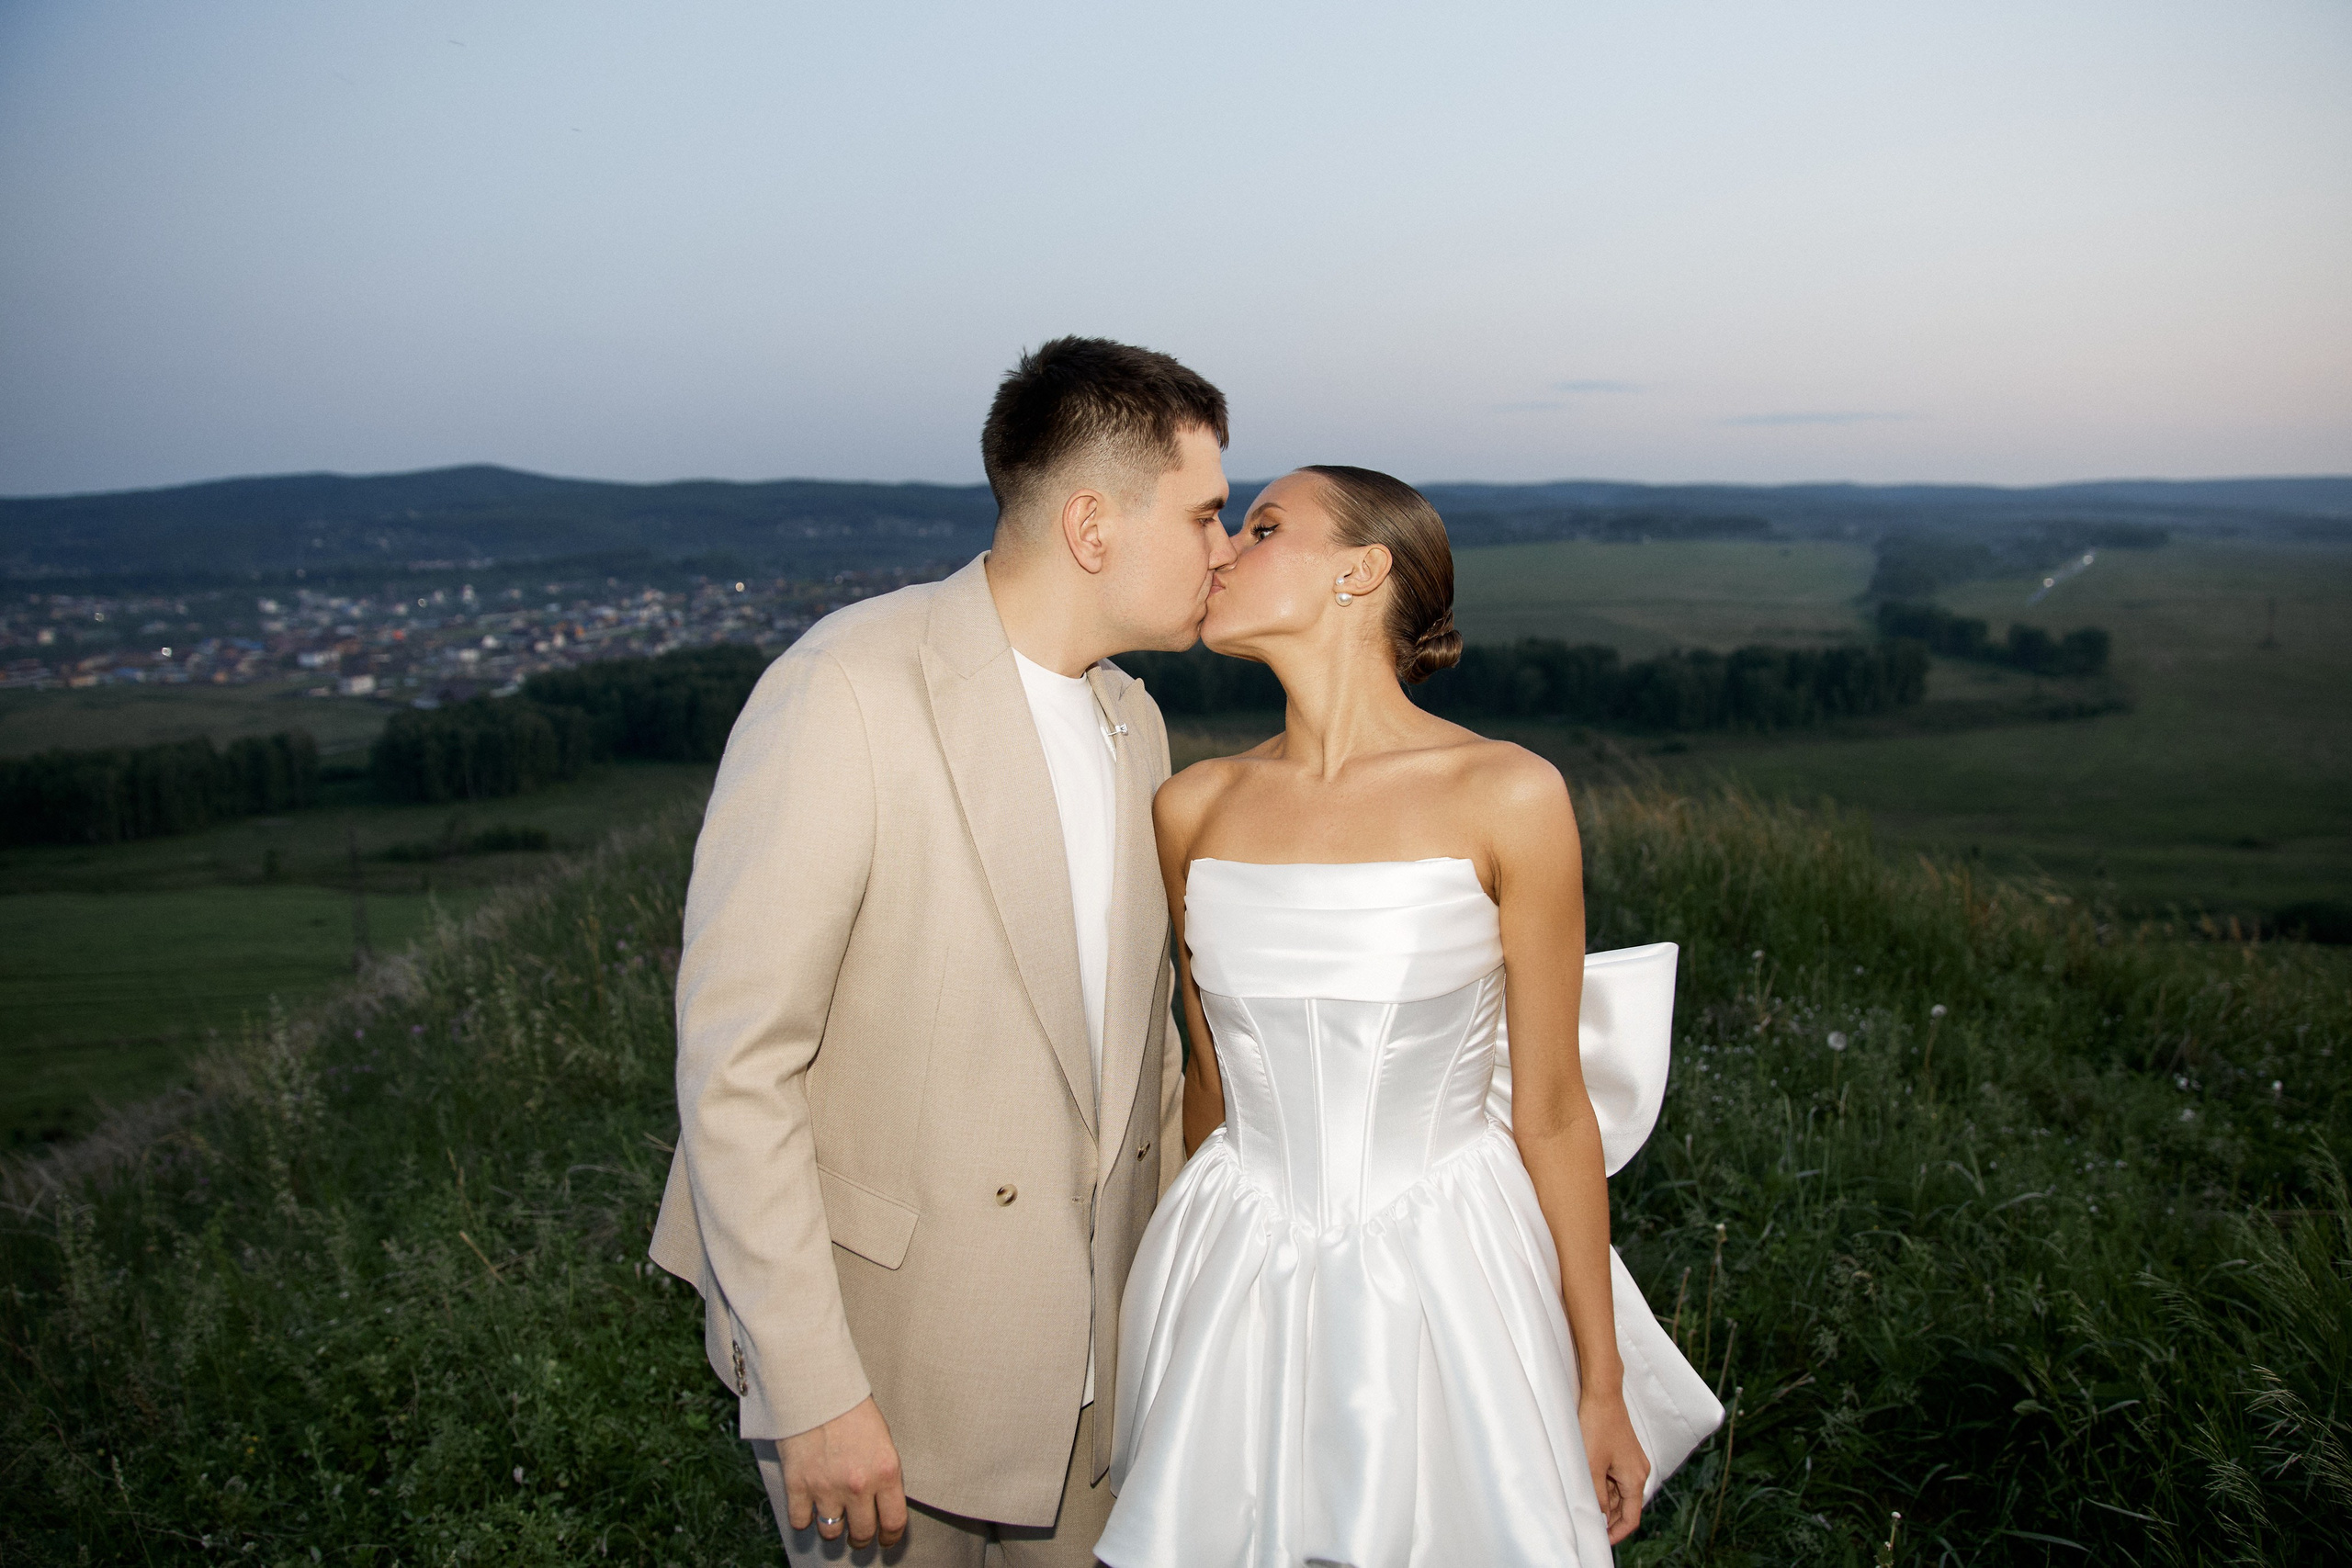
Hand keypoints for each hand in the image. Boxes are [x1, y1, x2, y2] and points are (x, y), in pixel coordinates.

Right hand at [781, 1396, 907, 1550]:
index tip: (885, 1540)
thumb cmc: (850, 1407)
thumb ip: (883, 1472)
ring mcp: (826, 1487)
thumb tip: (883, 1503)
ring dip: (833, 1529)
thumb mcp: (881, 1438)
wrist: (814, 1387)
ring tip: (833, 1519)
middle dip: (861, 1538)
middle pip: (862, 1533)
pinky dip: (804, 1518)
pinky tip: (808, 1507)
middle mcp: (858, 1485)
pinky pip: (801, 1522)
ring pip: (832, 1533)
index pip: (894, 1522)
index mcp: (886, 1470)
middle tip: (858, 1535)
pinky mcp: (798, 1486)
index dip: (889, 1537)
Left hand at [1579, 1390, 1649, 1543]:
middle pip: (1628, 1507)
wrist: (1603, 1394)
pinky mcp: (1626, 1453)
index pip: (1631, 1518)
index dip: (1617, 1533)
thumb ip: (1597, 1494)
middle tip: (1591, 1528)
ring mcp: (1634, 1462)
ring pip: (1622, 1493)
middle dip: (1611, 1520)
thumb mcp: (1591, 1465)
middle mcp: (1639, 1472)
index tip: (1601, 1540)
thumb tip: (1601, 1515)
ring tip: (1588, 1510)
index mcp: (1635, 1478)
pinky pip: (1619, 1479)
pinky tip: (1592, 1489)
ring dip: (1608, 1503)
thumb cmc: (1597, 1425)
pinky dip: (1607, 1488)